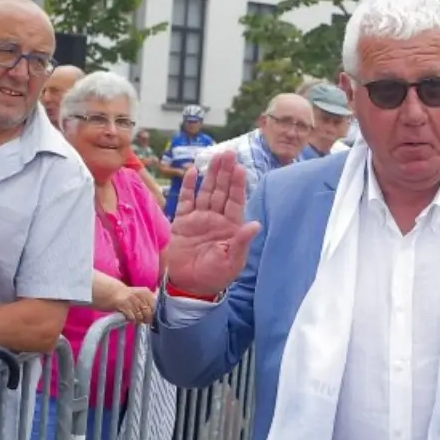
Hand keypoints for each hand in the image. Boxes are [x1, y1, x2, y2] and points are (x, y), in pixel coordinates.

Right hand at [113, 287, 155, 323]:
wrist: (111, 292)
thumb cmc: (127, 296)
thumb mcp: (139, 295)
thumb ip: (148, 301)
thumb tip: (155, 313)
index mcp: (146, 292)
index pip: (155, 305)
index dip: (154, 313)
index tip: (153, 318)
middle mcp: (140, 295)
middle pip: (148, 312)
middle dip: (147, 318)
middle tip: (145, 321)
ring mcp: (132, 300)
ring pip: (141, 316)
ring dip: (140, 320)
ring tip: (138, 321)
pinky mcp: (125, 306)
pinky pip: (133, 317)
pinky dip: (133, 321)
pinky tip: (132, 320)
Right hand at [164, 151, 261, 296]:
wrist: (189, 286)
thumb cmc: (215, 276)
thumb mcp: (232, 261)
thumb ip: (242, 242)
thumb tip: (256, 225)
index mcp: (231, 226)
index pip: (236, 201)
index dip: (238, 184)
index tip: (241, 168)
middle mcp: (216, 218)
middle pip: (222, 191)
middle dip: (225, 172)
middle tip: (229, 153)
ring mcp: (199, 218)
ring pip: (206, 191)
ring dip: (211, 174)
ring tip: (215, 156)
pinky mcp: (183, 221)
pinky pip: (186, 200)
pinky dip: (189, 186)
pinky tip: (193, 172)